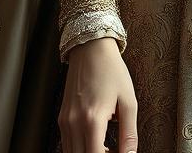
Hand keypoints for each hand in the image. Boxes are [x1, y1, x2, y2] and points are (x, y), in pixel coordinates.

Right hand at [59, 37, 137, 152]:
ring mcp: (65, 121)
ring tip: (107, 147)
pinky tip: (96, 140)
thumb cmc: (112, 71)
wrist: (91, 48)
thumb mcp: (128, 100)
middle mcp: (74, 123)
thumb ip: (129, 133)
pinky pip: (67, 144)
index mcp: (93, 119)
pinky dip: (81, 148)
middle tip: (114, 150)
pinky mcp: (62, 118)